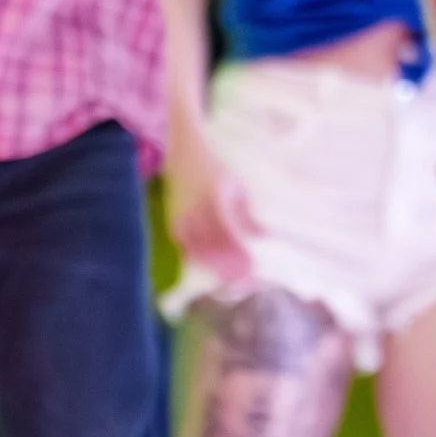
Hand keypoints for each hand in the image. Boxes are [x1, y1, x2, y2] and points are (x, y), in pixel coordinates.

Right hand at [165, 133, 258, 286]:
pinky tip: (211, 266)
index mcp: (215, 201)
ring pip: (198, 252)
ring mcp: (182, 218)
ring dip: (215, 267)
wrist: (183, 155)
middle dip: (229, 268)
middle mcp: (196, 212)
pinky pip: (186, 248)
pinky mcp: (173, 223)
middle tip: (244, 281)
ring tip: (230, 278)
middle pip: (213, 249)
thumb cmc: (215, 169)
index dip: (239, 256)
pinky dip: (199, 259)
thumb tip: (262, 237)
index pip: (228, 236)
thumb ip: (247, 215)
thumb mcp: (237, 187)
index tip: (252, 269)